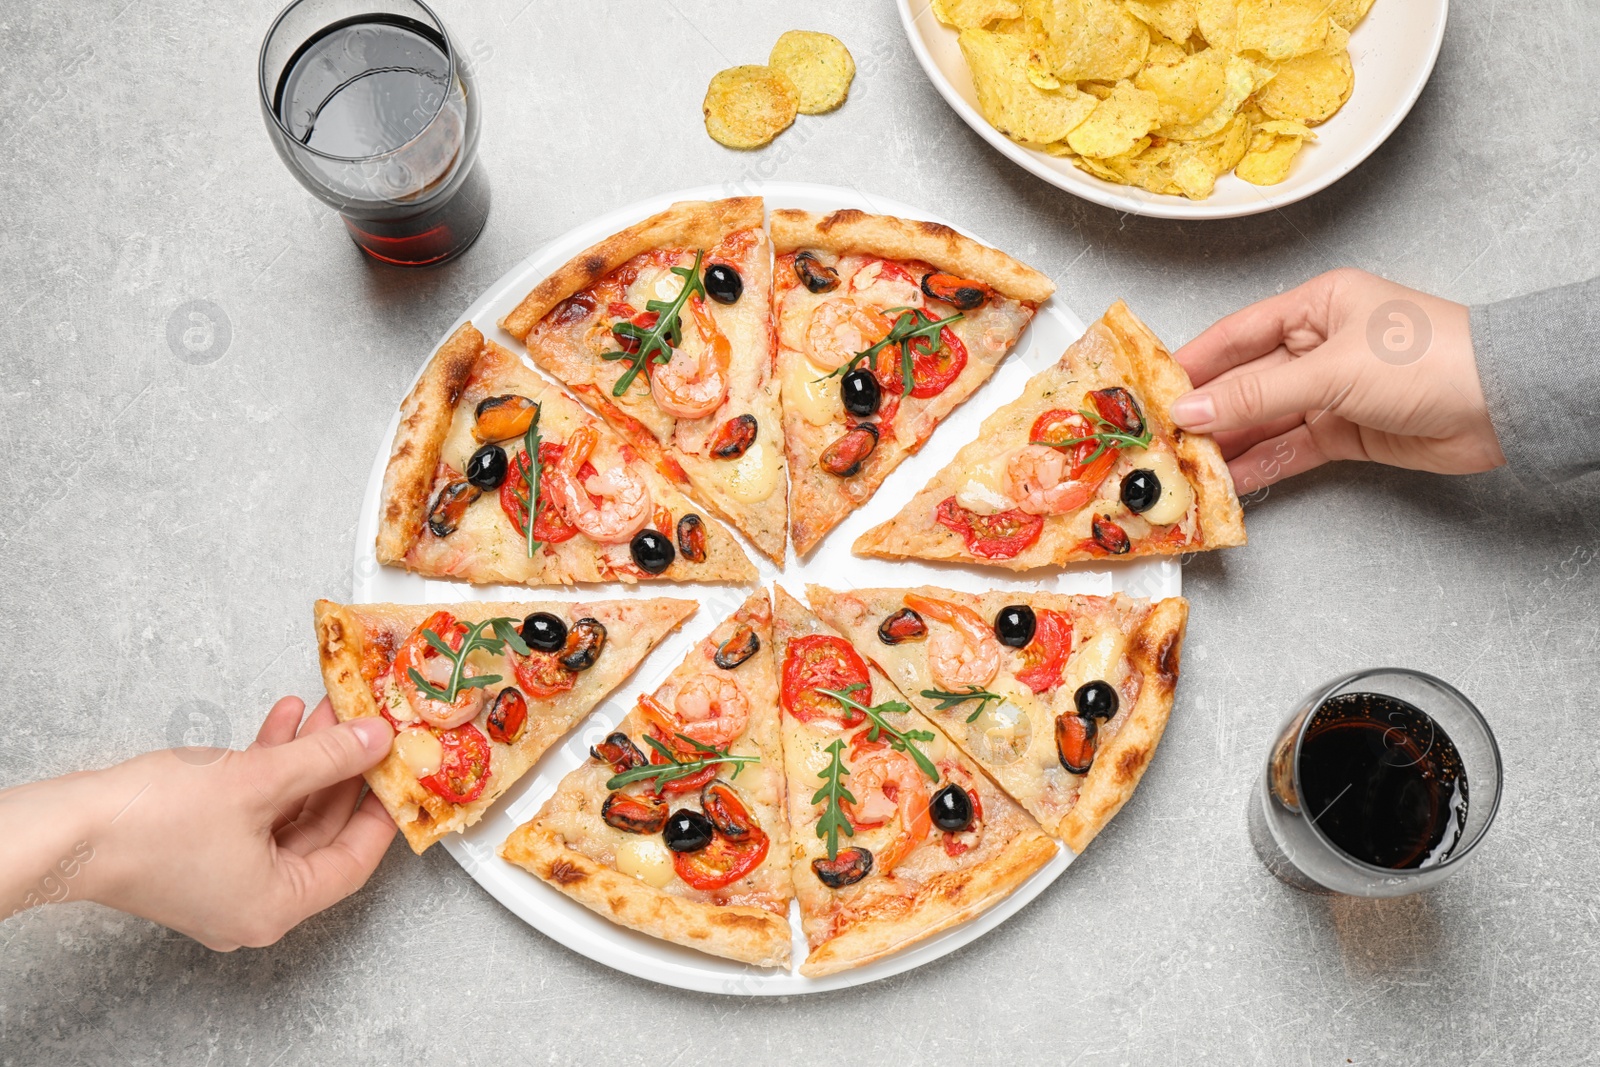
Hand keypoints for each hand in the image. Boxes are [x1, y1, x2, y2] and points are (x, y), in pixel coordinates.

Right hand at [3, 697, 395, 949]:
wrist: (68, 827)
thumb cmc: (149, 823)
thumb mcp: (258, 780)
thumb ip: (326, 759)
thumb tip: (374, 741)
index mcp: (276, 907)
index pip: (354, 861)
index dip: (381, 809)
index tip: (400, 771)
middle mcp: (254, 903)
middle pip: (321, 831)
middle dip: (342, 770)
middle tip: (366, 729)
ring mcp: (226, 878)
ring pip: (286, 812)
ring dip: (307, 759)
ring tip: (328, 711)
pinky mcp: (200, 850)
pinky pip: (252, 808)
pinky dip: (269, 765)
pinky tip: (283, 722)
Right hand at [1168, 268, 1505, 492]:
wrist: (1505, 402)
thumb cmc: (1428, 358)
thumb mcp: (1331, 371)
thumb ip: (1257, 394)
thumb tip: (1192, 409)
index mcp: (1316, 306)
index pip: (1236, 334)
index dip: (1193, 362)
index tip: (1151, 390)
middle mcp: (1319, 345)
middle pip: (1246, 381)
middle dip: (1206, 412)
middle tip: (1161, 438)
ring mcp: (1332, 392)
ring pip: (1265, 420)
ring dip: (1229, 444)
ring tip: (1186, 467)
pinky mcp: (1347, 432)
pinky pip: (1291, 449)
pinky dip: (1263, 465)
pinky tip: (1230, 481)